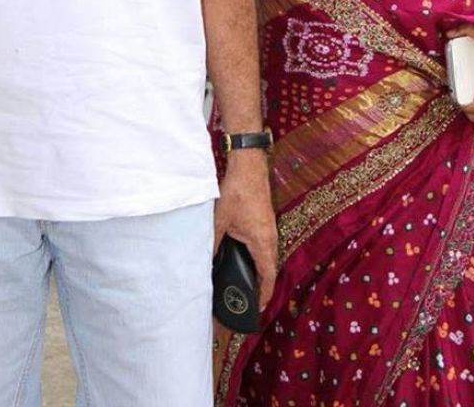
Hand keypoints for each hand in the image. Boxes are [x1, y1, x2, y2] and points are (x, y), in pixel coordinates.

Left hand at [214, 151, 276, 309]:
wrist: (248, 164)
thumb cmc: (237, 192)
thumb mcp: (220, 220)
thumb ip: (212, 242)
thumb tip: (203, 262)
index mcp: (263, 242)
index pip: (268, 276)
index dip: (264, 294)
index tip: (258, 309)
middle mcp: (270, 237)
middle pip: (268, 268)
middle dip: (260, 285)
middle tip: (246, 299)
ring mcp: (269, 227)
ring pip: (266, 255)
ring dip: (258, 269)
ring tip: (242, 281)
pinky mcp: (264, 218)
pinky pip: (263, 244)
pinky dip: (255, 255)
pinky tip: (241, 255)